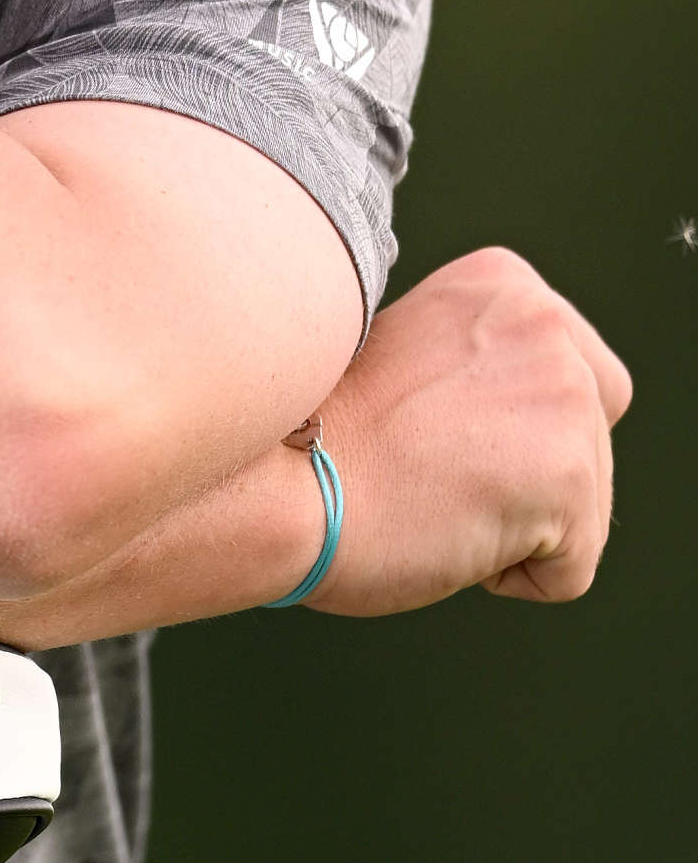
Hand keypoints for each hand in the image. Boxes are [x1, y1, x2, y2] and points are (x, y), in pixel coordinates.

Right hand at [311, 248, 631, 611]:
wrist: (272, 482)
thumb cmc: (312, 437)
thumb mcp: (412, 359)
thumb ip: (483, 368)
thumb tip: (519, 427)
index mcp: (506, 285)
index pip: (572, 380)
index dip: (504, 431)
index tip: (421, 430)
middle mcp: (548, 324)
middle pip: (591, 442)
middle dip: (524, 478)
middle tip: (426, 470)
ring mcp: (565, 399)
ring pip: (583, 510)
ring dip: (509, 528)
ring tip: (426, 496)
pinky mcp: (567, 478)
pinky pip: (569, 570)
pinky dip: (508, 577)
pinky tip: (441, 534)